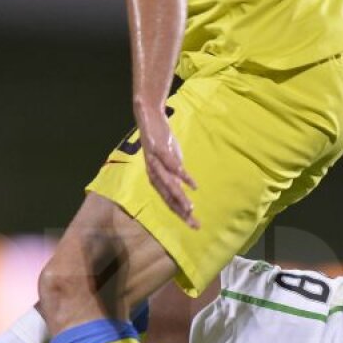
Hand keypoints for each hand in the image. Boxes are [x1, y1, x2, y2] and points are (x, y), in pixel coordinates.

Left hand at [137, 107, 198, 227]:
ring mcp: (156, 162)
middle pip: (168, 198)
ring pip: (168, 185)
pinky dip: (182, 175)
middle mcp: (154, 174)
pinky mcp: (159, 150)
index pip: (169, 202)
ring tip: (191, 209)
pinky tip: (192, 184)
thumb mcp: (170, 162)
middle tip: (194, 224)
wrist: (149, 118)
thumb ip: (175, 176)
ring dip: (180, 197)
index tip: (194, 225)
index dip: (181, 214)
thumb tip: (184, 189)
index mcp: (156, 179)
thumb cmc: (161, 142)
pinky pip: (172, 165)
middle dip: (181, 212)